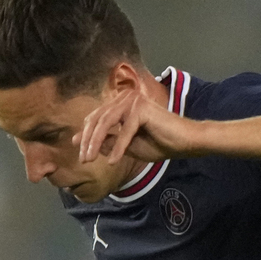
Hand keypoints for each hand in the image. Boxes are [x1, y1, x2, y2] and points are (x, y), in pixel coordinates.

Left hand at [76, 88, 192, 174]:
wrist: (184, 143)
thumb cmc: (158, 143)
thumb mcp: (125, 146)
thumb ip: (106, 141)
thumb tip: (81, 141)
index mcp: (121, 103)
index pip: (96, 116)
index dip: (85, 133)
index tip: (77, 148)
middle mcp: (125, 97)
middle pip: (97, 118)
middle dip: (87, 140)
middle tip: (83, 159)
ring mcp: (133, 100)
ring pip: (106, 123)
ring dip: (96, 143)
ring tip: (90, 160)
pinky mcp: (141, 108)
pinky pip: (124, 131)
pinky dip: (118, 147)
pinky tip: (113, 162)